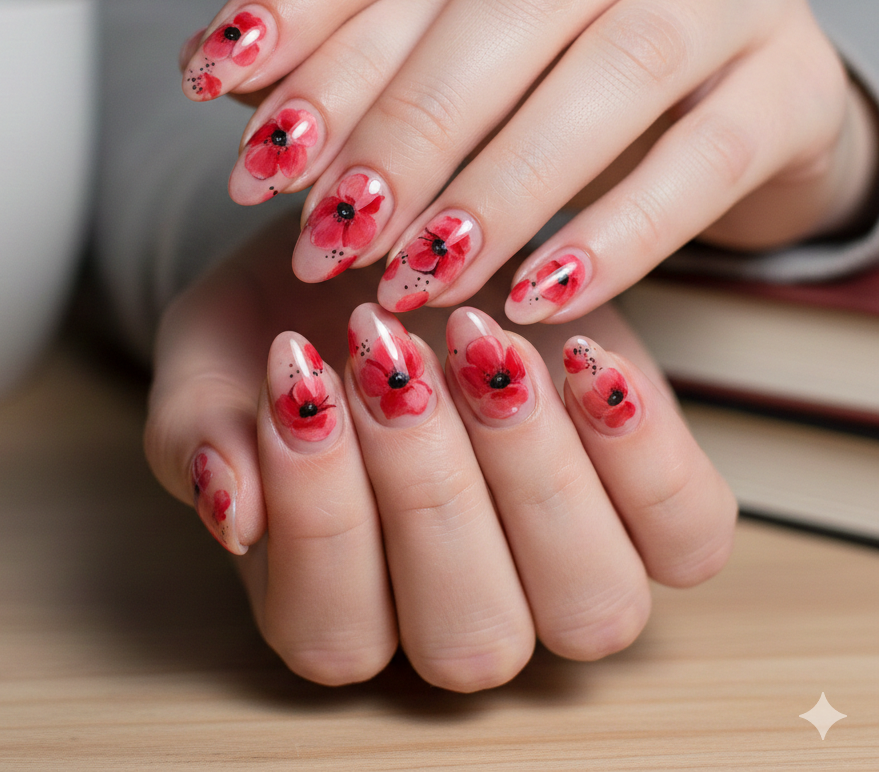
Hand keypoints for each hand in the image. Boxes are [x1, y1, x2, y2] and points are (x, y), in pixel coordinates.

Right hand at [144, 215, 735, 689]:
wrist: (375, 251)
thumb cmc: (285, 320)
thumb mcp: (213, 360)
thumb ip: (199, 435)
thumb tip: (229, 508)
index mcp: (339, 602)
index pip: (335, 629)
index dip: (319, 510)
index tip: (295, 367)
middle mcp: (462, 610)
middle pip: (470, 636)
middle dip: (426, 487)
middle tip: (384, 349)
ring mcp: (567, 567)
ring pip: (590, 605)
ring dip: (531, 469)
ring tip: (473, 338)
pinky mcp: (651, 503)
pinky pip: (687, 534)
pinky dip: (641, 449)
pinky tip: (577, 354)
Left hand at [180, 0, 877, 323]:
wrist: (731, 93)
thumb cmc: (563, 64)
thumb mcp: (460, 38)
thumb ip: (363, 51)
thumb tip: (233, 91)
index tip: (217, 83)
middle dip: (399, 121)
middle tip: (319, 227)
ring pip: (609, 75)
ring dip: (495, 190)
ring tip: (410, 279)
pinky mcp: (796, 83)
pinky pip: (705, 162)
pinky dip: (613, 239)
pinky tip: (534, 301)